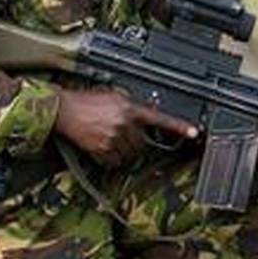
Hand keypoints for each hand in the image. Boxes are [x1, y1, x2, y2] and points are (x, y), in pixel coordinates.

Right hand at [55, 88, 197, 167]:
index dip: (178, 126)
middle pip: (142, 143)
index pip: (159, 119)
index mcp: (129, 108)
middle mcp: (125, 124)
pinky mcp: (102, 150)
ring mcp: (114, 138)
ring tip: (108, 139)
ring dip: (122, 151)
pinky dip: (109, 159)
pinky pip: (114, 162)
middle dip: (134, 142)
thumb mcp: (112, 96)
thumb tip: (144, 113)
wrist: (63, 110)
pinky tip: (100, 147)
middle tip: (120, 135)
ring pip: (129, 154)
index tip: (194, 133)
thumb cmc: (85, 101)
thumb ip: (130, 106)